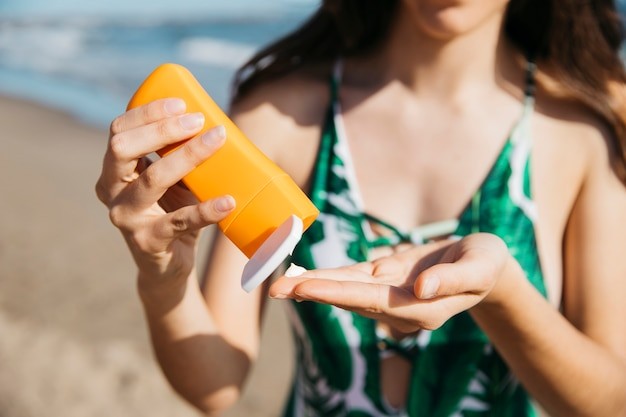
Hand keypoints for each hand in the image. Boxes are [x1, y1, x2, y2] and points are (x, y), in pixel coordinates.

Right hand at [95, 98, 234, 291]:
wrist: (168, 264)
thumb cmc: (173, 212)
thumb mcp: (173, 179)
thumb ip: (180, 153)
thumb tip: (216, 121)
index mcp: (113, 170)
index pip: (119, 130)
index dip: (148, 112)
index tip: (182, 103)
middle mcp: (111, 191)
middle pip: (124, 148)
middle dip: (163, 129)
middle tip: (199, 121)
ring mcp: (125, 218)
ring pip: (153, 179)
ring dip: (188, 156)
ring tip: (217, 140)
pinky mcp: (147, 241)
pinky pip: (179, 221)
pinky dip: (206, 210)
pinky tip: (228, 201)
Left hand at [270, 233, 511, 332]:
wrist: (483, 264)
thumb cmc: (485, 264)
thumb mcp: (479, 267)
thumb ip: (452, 280)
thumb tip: (422, 288)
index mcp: (420, 307)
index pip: (372, 301)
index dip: (337, 293)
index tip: (306, 288)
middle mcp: (398, 305)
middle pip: (349, 298)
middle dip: (312, 292)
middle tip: (274, 289)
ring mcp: (389, 293)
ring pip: (344, 288)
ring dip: (312, 285)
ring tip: (278, 283)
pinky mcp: (385, 278)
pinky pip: (351, 276)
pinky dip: (327, 275)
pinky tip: (302, 276)